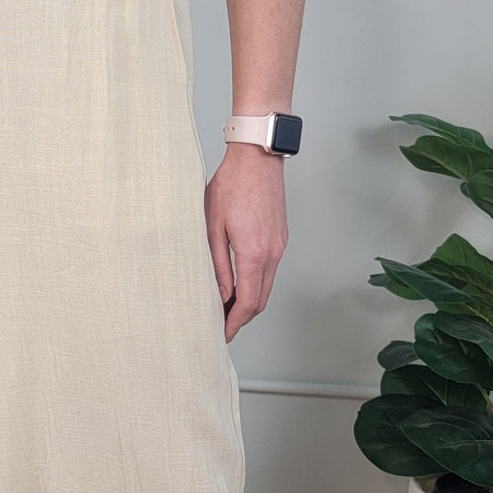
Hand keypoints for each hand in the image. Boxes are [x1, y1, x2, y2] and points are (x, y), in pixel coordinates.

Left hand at [204, 143, 287, 341]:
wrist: (257, 157)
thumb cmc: (230, 185)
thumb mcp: (212, 227)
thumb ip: (217, 264)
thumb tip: (220, 294)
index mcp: (254, 253)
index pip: (248, 302)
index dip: (235, 323)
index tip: (222, 334)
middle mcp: (272, 253)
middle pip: (261, 300)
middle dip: (242, 318)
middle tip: (222, 327)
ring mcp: (279, 245)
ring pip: (267, 286)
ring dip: (249, 301)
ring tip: (226, 308)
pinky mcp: (280, 237)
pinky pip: (269, 270)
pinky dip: (256, 284)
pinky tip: (239, 283)